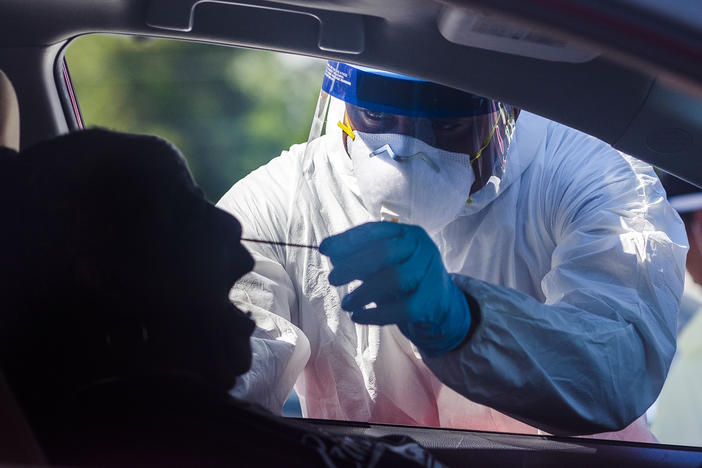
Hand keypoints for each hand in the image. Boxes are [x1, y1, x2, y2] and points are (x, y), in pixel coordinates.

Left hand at [319, 222, 471, 356]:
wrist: (441, 305)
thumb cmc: (405, 279)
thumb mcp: (382, 264)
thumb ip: (359, 256)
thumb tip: (330, 251)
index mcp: (408, 233)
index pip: (375, 231)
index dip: (348, 239)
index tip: (324, 248)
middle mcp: (423, 247)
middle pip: (385, 252)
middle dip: (354, 265)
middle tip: (333, 279)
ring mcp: (430, 273)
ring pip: (394, 279)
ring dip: (364, 292)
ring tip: (346, 304)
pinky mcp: (433, 300)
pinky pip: (401, 308)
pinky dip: (375, 314)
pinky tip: (358, 317)